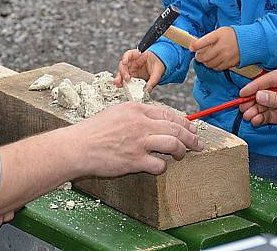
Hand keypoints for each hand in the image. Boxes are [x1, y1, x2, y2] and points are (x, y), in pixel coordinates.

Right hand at [71, 102, 203, 175]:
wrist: (78, 146)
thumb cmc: (93, 131)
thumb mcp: (116, 112)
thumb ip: (136, 115)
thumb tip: (154, 121)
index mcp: (136, 109)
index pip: (168, 114)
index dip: (183, 122)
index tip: (190, 128)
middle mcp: (140, 123)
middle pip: (176, 128)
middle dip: (191, 137)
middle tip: (198, 143)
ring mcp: (139, 142)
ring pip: (173, 144)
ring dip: (182, 151)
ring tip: (182, 155)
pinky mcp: (135, 160)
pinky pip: (159, 164)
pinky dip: (162, 167)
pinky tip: (159, 166)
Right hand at [114, 49, 164, 90]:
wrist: (158, 66)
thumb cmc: (157, 63)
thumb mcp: (158, 70)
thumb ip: (153, 80)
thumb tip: (148, 89)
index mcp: (138, 55)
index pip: (130, 54)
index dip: (126, 57)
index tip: (124, 62)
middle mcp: (132, 62)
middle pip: (123, 65)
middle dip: (123, 71)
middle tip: (126, 78)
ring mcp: (130, 69)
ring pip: (122, 73)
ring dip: (120, 78)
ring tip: (119, 84)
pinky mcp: (131, 76)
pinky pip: (125, 79)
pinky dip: (122, 83)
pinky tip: (121, 86)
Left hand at [190, 27, 238, 70]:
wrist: (248, 41)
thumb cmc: (231, 35)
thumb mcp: (219, 31)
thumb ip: (209, 38)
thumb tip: (197, 45)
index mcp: (218, 36)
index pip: (202, 42)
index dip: (194, 46)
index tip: (191, 48)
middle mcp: (222, 47)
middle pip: (204, 56)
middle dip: (198, 57)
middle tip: (198, 55)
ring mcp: (226, 56)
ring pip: (209, 64)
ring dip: (205, 62)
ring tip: (205, 59)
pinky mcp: (230, 63)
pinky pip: (217, 68)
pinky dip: (213, 66)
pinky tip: (213, 61)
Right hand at [238, 65, 276, 141]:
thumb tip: (258, 96)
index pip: (268, 79)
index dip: (254, 86)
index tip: (242, 93)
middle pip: (264, 92)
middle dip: (253, 100)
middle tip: (242, 108)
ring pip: (265, 105)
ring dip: (256, 110)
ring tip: (248, 117)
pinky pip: (270, 115)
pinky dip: (262, 118)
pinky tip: (256, 121)